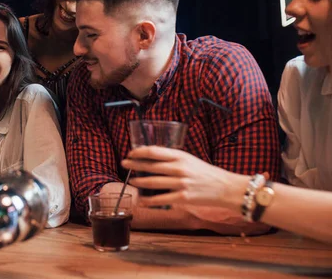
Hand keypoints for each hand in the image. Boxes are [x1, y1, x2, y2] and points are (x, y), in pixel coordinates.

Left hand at [121, 146, 247, 210]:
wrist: (226, 188)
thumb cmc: (206, 173)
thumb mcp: (189, 160)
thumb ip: (173, 159)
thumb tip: (151, 158)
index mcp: (181, 156)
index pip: (154, 151)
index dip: (139, 152)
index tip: (131, 153)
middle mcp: (179, 168)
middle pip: (150, 165)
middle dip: (134, 165)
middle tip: (124, 164)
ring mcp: (181, 183)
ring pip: (153, 182)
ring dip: (139, 181)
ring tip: (131, 180)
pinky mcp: (183, 198)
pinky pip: (161, 199)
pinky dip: (149, 200)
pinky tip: (142, 200)